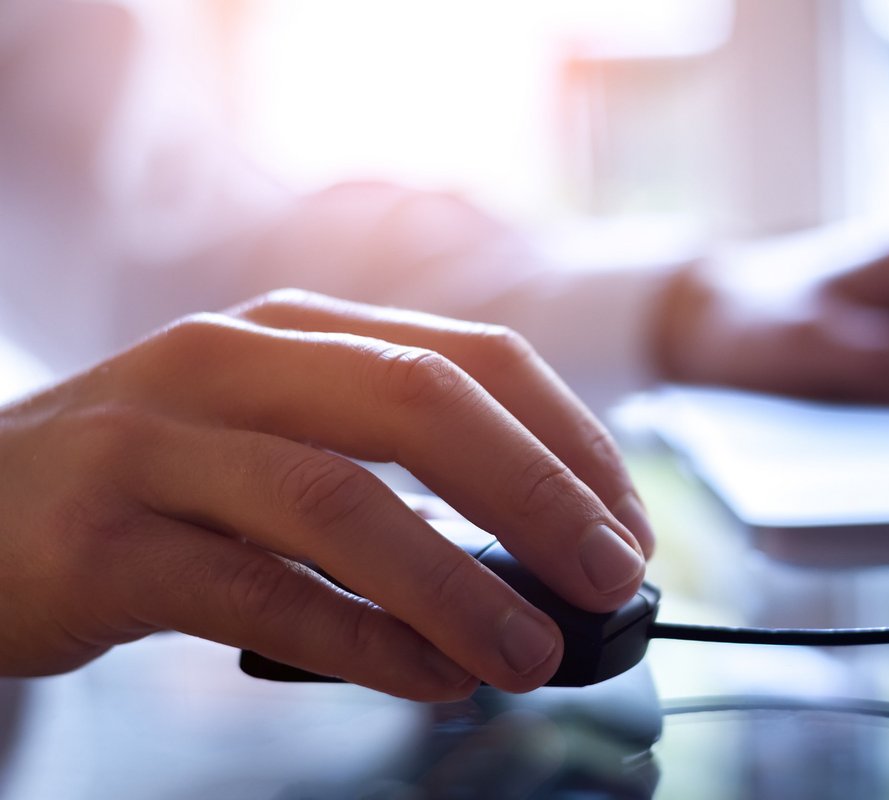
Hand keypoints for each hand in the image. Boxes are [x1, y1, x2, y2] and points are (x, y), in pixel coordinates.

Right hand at [0, 290, 652, 699]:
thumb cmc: (157, 484)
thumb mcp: (280, 439)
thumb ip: (391, 476)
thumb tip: (538, 557)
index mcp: (298, 330)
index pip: (473, 359)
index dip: (570, 441)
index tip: (626, 525)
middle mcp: (231, 360)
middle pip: (420, 403)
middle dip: (538, 493)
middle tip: (613, 579)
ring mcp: (159, 443)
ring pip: (339, 499)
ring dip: (457, 583)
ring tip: (531, 653)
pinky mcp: (102, 540)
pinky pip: (253, 590)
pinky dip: (357, 638)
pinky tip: (425, 675)